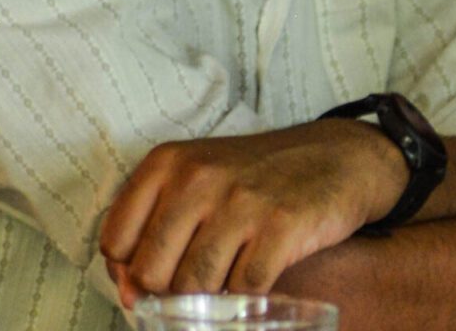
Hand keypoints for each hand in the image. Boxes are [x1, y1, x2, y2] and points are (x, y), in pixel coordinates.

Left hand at [99, 119, 407, 306]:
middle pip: (151, 271)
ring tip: (224, 285)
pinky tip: (255, 282)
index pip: (116, 242)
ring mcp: (241, 201)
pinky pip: (243, 290)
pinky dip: (245, 298)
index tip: (154, 278)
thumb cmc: (261, 176)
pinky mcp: (281, 226)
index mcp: (169, 162)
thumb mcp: (201, 178)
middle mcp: (199, 176)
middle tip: (194, 288)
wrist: (339, 156)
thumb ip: (158, 226)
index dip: (129, 272)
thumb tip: (130, 294)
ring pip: (193, 286)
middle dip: (168, 293)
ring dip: (207, 300)